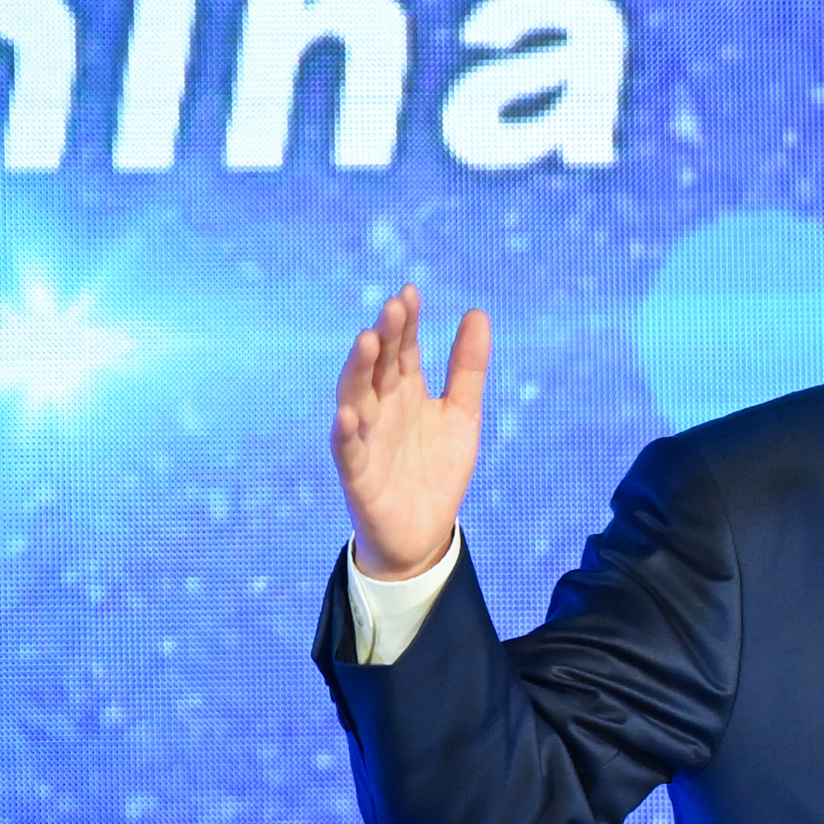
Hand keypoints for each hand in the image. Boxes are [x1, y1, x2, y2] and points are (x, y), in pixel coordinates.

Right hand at [332, 283, 489, 580]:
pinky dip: (346, 432)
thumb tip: (477, 312)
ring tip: (368, 341)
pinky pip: (347, 451)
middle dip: (384, 336)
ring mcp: (367, 439)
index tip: (411, 291)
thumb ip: (467, 368)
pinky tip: (349, 414)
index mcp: (405, 392)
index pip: (403, 348)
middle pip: (378, 366)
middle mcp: (381, 409)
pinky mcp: (358, 475)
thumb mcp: (462, 414)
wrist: (425, 532)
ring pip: (355, 398)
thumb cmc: (437, 469)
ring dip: (359, 370)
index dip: (406, 322)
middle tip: (393, 307)